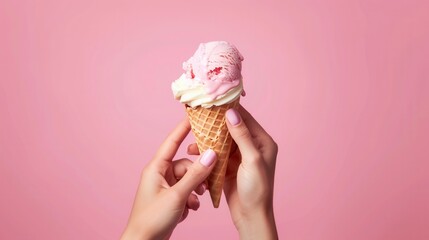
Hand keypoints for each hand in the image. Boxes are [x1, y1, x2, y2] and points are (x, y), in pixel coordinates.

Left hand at [121, 119, 217, 239]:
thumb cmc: (152, 219)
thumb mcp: (178, 196)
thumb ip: (195, 175)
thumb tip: (211, 154)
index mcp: (156, 168)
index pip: (172, 142)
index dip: (183, 128)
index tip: (194, 116)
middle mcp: (160, 175)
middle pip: (186, 165)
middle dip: (197, 174)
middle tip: (208, 182)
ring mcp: (165, 187)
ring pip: (188, 179)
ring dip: (195, 189)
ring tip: (196, 201)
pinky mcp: (169, 198)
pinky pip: (186, 191)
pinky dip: (191, 199)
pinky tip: (190, 209)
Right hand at [188, 105, 277, 238]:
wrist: (250, 216)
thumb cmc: (257, 190)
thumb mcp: (252, 160)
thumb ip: (242, 136)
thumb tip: (232, 113)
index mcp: (262, 142)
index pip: (245, 119)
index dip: (230, 109)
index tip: (214, 102)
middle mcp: (252, 146)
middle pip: (231, 128)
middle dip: (216, 123)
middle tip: (199, 116)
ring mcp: (239, 156)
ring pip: (222, 140)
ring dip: (209, 138)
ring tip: (194, 135)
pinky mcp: (229, 165)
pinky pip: (216, 153)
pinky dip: (206, 150)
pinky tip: (194, 150)